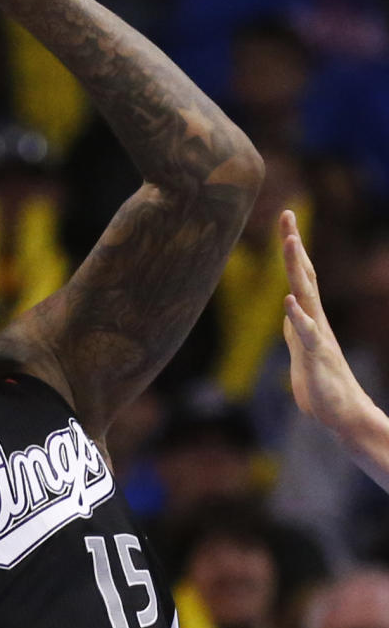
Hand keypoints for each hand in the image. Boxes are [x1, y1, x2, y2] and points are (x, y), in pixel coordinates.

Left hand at [281, 209, 368, 432]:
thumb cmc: (321, 382)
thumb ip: (297, 328)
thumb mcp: (302, 348)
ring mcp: (317, 336)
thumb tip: (291, 313)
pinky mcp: (316, 356)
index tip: (286, 217)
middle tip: (287, 214)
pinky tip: (289, 302)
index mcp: (309, 315)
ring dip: (296, 268)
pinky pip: (307, 334)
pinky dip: (298, 317)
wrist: (342, 413)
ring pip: (306, 295)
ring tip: (289, 242)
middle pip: (304, 274)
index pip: (301, 274)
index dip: (293, 247)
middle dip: (293, 244)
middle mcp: (315, 319)